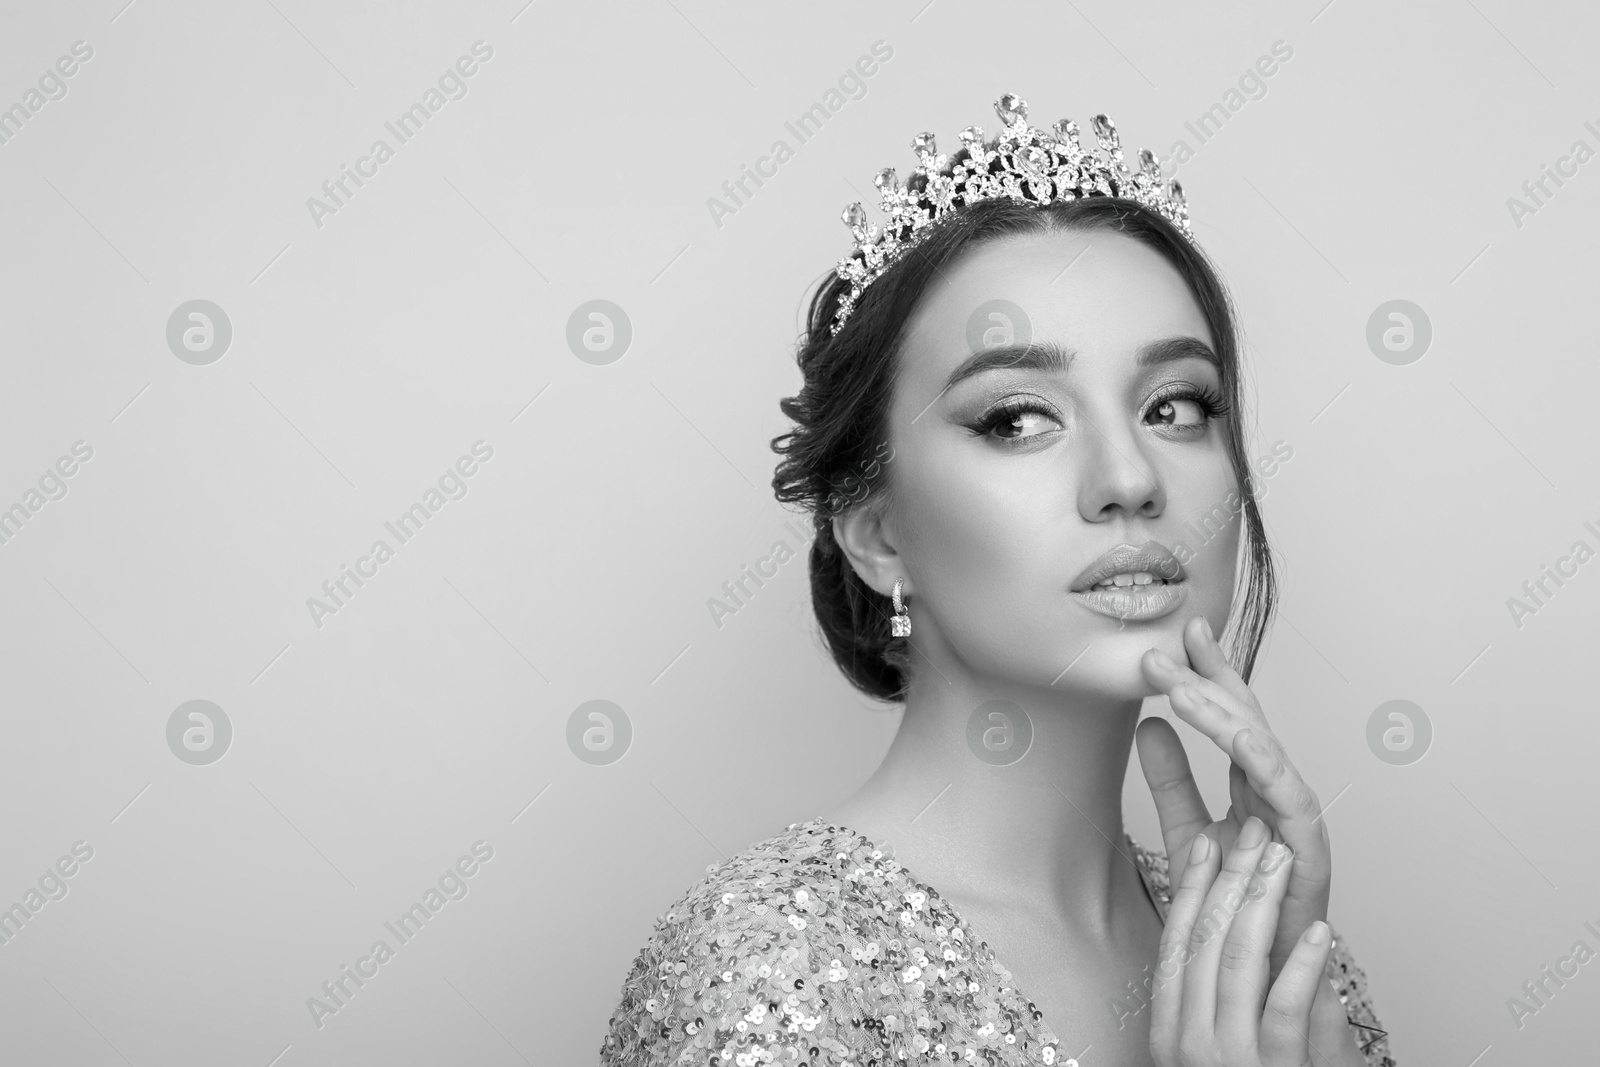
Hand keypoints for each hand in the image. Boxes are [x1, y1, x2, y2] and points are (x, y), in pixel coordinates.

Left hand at [1136, 616, 1330, 979]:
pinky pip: (1287, 794)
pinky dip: (1262, 759)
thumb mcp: (1189, 835)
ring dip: (1221, 714)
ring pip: (1263, 748)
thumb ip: (1171, 782)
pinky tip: (1236, 733)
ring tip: (1180, 687)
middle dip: (1207, 681)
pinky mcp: (1309, 847)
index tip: (1186, 631)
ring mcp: (1296, 816)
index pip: (1231, 715)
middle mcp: (1278, 792)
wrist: (1264, 978)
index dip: (1210, 672)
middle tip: (1162, 652)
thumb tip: (1146, 726)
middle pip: (1246, 720)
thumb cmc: (1238, 911)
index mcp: (1252, 784)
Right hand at [1149, 819, 1360, 1066]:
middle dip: (1232, 876)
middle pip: (1205, 938)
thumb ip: (1213, 996)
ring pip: (1240, 960)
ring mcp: (1228, 1056)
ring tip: (1283, 861)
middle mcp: (1189, 1040)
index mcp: (1169, 1028)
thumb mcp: (1209, 1048)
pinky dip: (1302, 965)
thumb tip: (1225, 924)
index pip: (1176, 939)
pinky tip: (1319, 933)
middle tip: (1253, 832)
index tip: (1208, 842)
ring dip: (1265, 901)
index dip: (1193, 886)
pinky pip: (1284, 1007)